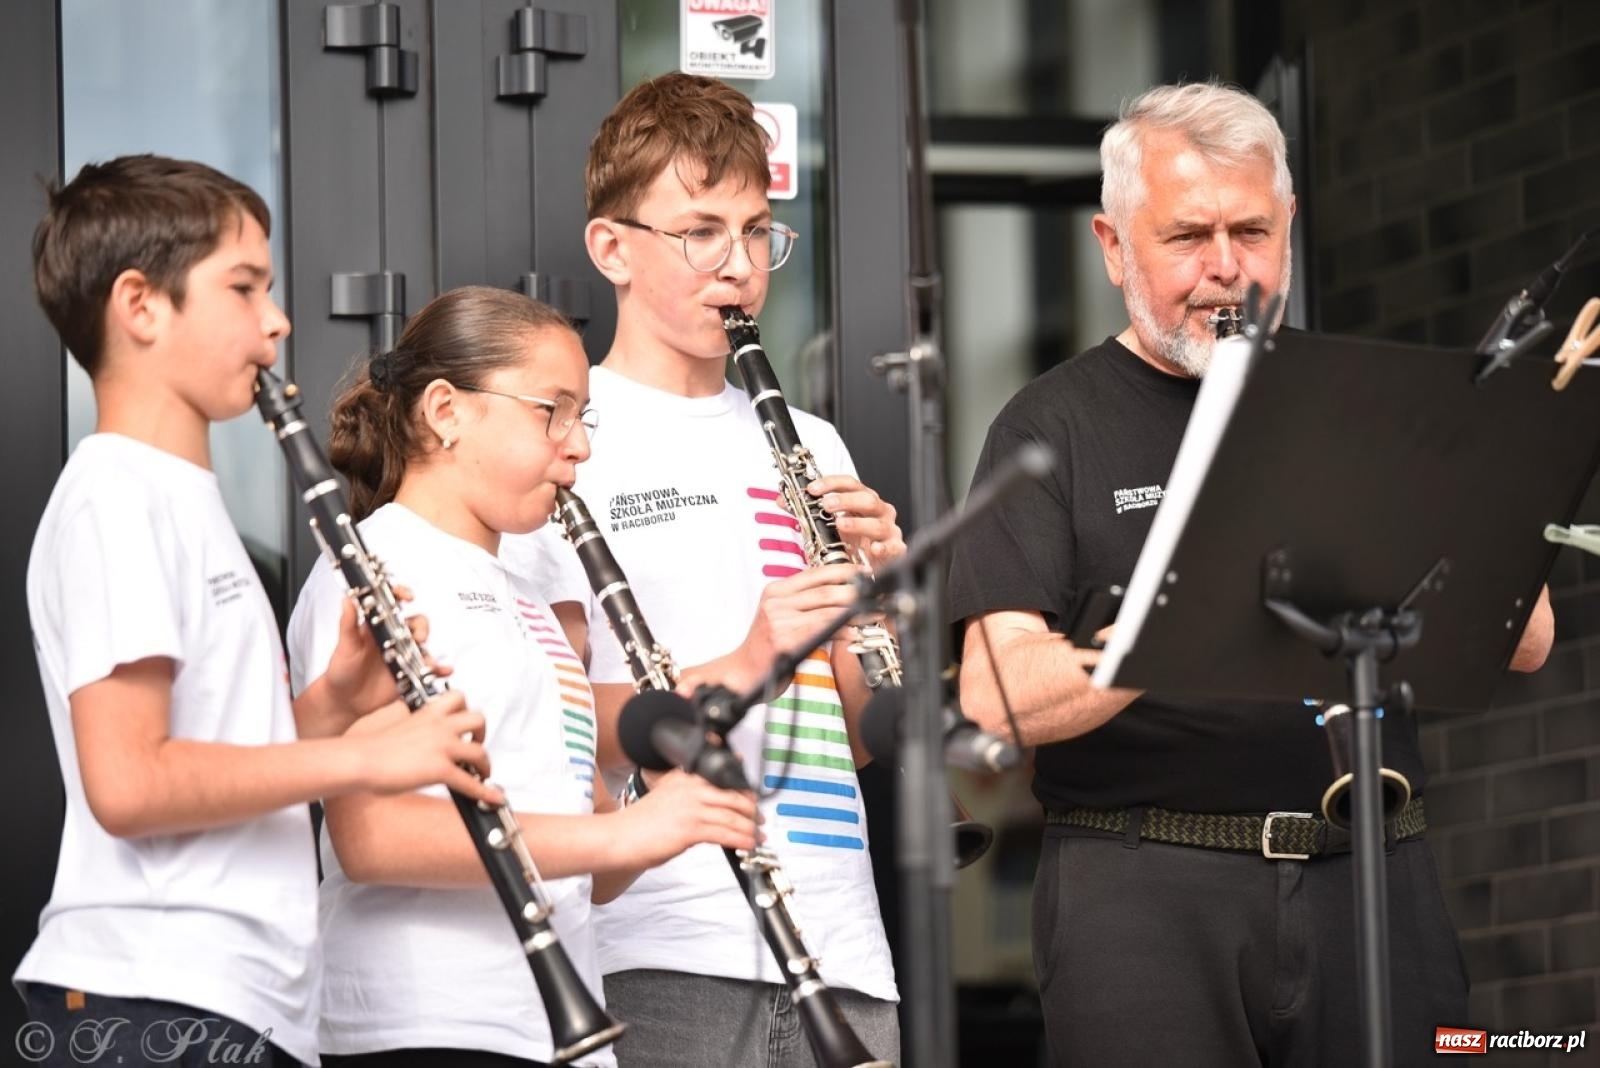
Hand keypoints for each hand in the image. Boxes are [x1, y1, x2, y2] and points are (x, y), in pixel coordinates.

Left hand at [320, 586, 450, 719]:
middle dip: (422, 627)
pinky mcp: (409, 672)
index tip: (408, 597)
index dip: (402, 594)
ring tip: (426, 661)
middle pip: (416, 623)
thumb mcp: (344, 646)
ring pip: (424, 646)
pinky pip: (428, 668)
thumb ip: (348, 624)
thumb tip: (347, 600)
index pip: (393, 603)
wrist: (345, 702)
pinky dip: (439, 669)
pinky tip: (443, 670)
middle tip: (418, 637)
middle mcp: (393, 638)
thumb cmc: (341, 671)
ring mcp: (403, 655)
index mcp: (377, 626)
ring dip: (429, 650)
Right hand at [346, 691, 502, 805]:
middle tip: (475, 745)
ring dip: (485, 764)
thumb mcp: (399, 726)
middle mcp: (439, 726)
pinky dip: (485, 792)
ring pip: (479, 751)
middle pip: (478, 718)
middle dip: (481, 732)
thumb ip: (415, 728)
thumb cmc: (372, 748)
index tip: (465, 724)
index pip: (457, 698)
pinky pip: (471, 782)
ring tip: (482, 773)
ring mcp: (442, 747)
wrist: (361, 760)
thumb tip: (418, 736)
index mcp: (428, 713)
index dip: (466, 710)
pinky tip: (493, 797)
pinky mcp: (441, 770)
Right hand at [619, 769, 760, 863]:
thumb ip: (687, 796)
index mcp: (684, 778)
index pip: (722, 778)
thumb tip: (712, 808)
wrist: (619, 837)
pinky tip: (748, 844)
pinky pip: (724, 833)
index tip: (754, 797)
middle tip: (759, 819)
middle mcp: (690, 789)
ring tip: (758, 835)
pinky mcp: (690, 829)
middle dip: (751, 809)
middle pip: (733, 796)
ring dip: (750, 827)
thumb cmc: (640, 823)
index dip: (743, 789)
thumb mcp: (666, 798)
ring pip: (732, 816)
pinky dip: (741, 839)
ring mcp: (691, 808)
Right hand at [729, 563, 863, 690]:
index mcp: (775, 591)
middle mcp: (776, 603)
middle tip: (875, 594)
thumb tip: (840, 592)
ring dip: (856, 613)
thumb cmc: (766, 647)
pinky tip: (855, 633)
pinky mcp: (785, 642)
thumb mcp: (780, 615)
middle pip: (824, 590)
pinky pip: (822, 632)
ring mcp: (779, 621)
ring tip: (874, 614)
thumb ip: (804, 602)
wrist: (743, 673)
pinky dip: (843, 632)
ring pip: (827, 611)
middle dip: (855, 591)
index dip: (843, 570)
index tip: (863, 572)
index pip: (814, 573)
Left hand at [808, 475, 904, 570]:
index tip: (813, 489)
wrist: (870, 565)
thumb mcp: (833, 524)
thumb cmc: (855, 542)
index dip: (832, 483)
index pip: (850, 484)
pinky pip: (892, 547)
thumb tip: (786, 502)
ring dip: (858, 523)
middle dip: (845, 501)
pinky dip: (883, 547)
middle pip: (867, 499)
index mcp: (864, 500)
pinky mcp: (895, 550)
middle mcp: (879, 512)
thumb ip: (812, 512)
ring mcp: (889, 530)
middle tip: (826, 504)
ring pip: (877, 524)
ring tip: (841, 525)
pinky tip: (873, 548)